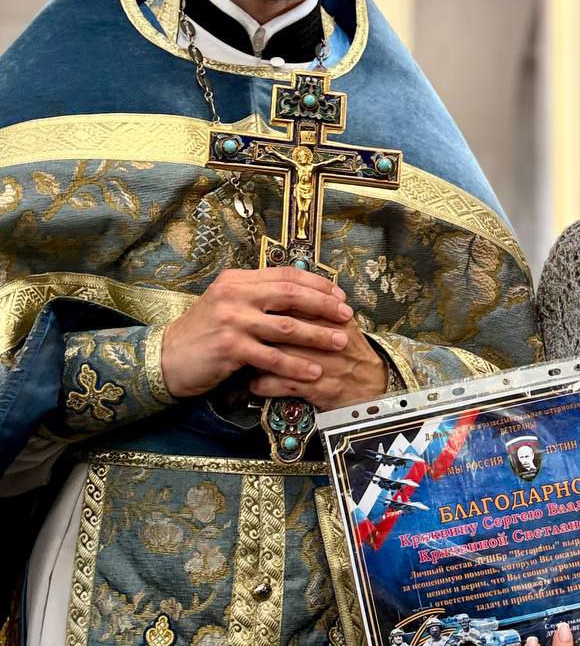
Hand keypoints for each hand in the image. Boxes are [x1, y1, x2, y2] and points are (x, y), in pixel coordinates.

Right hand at [161, 267, 352, 397]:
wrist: (166, 358)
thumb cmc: (203, 333)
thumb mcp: (227, 304)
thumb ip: (257, 296)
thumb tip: (300, 293)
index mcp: (237, 280)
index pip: (285, 274)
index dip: (317, 283)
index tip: (339, 295)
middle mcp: (235, 295)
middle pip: (290, 295)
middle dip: (323, 305)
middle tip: (346, 315)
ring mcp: (232, 321)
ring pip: (286, 327)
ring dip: (317, 336)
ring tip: (339, 343)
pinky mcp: (230, 348)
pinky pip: (272, 357)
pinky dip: (296, 365)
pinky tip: (314, 371)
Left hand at [249, 317, 388, 409]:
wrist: (376, 388)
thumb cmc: (352, 354)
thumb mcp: (342, 325)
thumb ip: (319, 307)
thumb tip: (285, 288)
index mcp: (336, 319)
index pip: (297, 304)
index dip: (271, 306)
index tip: (251, 308)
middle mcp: (331, 339)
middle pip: (285, 328)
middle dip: (258, 331)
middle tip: (239, 332)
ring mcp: (326, 365)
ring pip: (280, 357)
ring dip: (257, 359)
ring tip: (243, 358)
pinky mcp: (321, 390)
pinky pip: (284, 385)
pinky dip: (264, 385)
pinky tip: (254, 384)